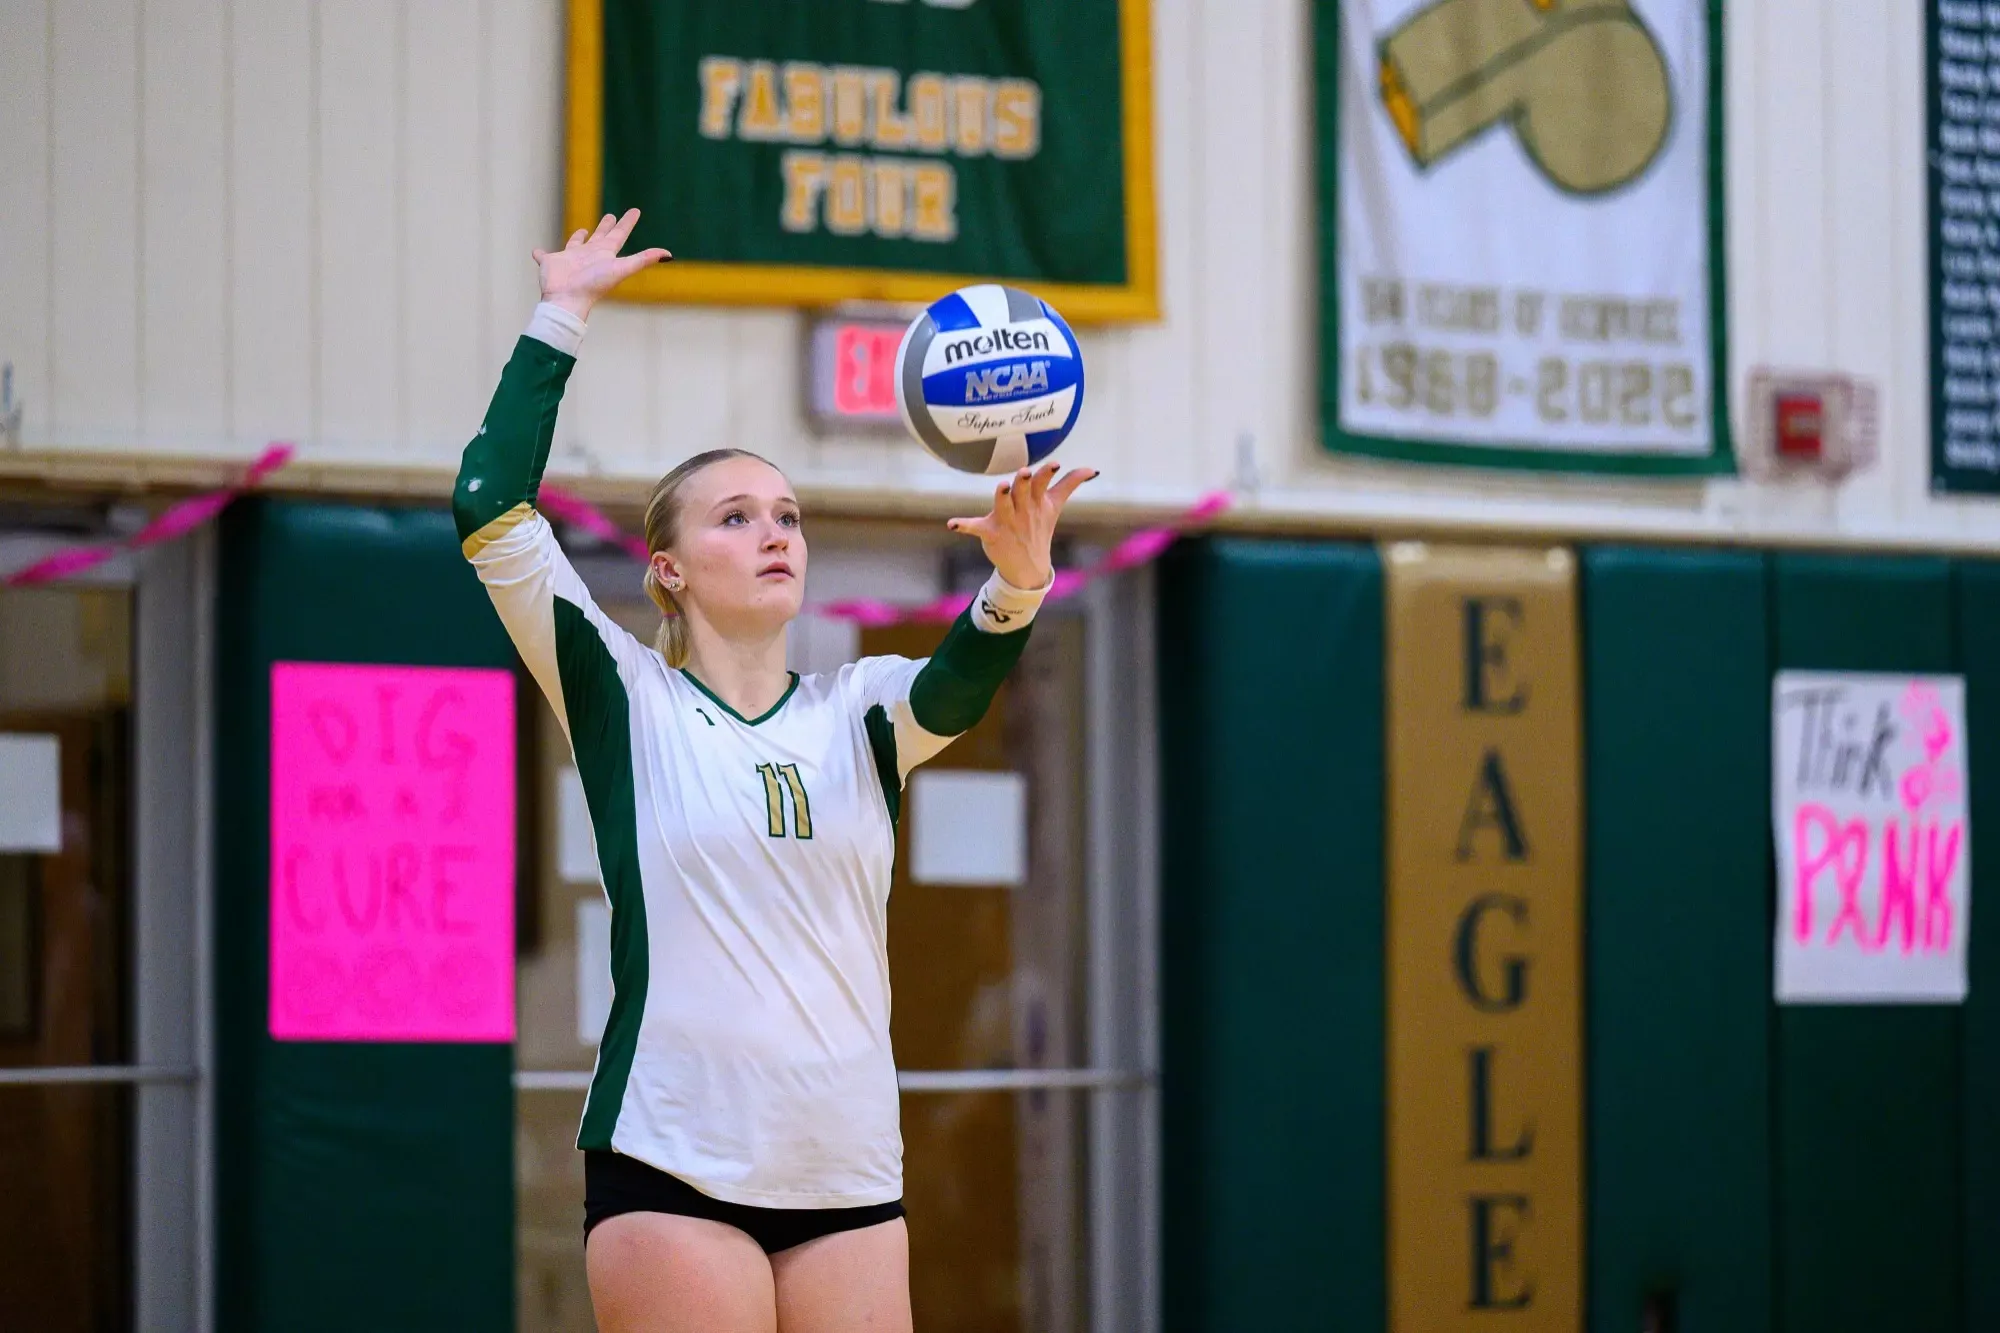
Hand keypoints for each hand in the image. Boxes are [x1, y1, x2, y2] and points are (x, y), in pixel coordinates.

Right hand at [534, 209, 669, 320]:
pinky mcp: (551, 262)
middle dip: (606, 226)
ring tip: (583, 230)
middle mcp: (589, 256)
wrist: (567, 300)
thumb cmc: (594, 285)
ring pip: (576, 243)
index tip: (635, 211)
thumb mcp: (622, 268)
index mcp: (605, 255)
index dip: (628, 223)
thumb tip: (668, 254)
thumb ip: (643, 260)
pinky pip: (544, 256)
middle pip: (600, 237)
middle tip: (611, 215)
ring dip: (579, 237)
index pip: (619, 235)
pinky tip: (537, 251)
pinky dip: (540, 254)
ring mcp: (570, 259)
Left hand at [946, 462, 1097, 589]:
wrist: (1028, 567)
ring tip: (1001, 486)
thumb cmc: (1039, 528)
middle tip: (1025, 473)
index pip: (1044, 485)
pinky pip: (975, 527)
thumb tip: (1092, 469)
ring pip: (1003, 506)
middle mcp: (1023, 511)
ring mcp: (1007, 522)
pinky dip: (963, 525)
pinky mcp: (991, 533)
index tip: (1054, 465)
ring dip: (1001, 497)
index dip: (1047, 474)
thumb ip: (1070, 484)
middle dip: (1024, 483)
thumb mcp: (1054, 506)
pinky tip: (951, 524)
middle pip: (1023, 493)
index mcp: (1037, 502)